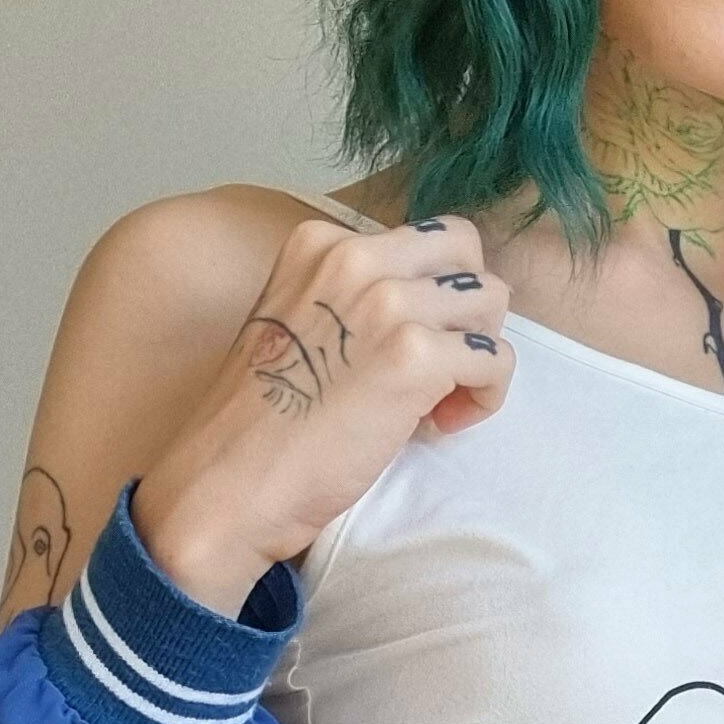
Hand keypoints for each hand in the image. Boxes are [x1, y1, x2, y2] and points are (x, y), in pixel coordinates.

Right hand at [132, 209, 513, 609]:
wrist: (228, 483)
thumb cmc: (260, 422)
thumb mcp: (294, 323)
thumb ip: (351, 301)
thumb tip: (426, 314)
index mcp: (321, 242)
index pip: (421, 240)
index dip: (429, 295)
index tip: (405, 349)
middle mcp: (355, 257)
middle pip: (465, 251)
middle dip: (469, 308)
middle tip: (445, 364)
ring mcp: (387, 302)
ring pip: (490, 299)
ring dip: (479, 353)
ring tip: (442, 401)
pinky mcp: (415, 357)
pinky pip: (495, 359)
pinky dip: (486, 395)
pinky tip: (445, 423)